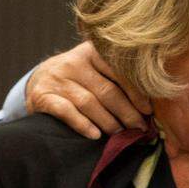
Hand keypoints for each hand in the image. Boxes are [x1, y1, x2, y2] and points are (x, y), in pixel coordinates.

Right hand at [25, 42, 151, 138]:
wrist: (39, 81)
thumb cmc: (80, 79)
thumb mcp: (97, 70)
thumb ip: (118, 79)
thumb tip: (149, 108)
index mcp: (93, 52)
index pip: (120, 73)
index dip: (136, 94)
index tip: (148, 111)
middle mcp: (73, 62)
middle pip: (107, 91)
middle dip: (127, 113)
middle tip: (140, 128)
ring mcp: (56, 78)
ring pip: (89, 103)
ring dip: (109, 122)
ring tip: (121, 135)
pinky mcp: (42, 95)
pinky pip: (66, 111)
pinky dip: (83, 125)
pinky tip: (95, 135)